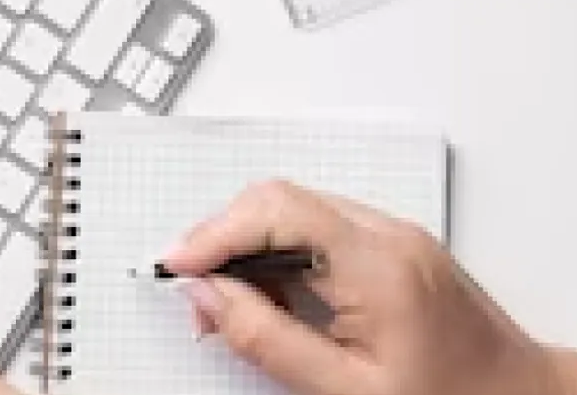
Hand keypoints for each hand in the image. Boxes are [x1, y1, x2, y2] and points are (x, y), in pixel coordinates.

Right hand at [160, 180, 564, 394]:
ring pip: (296, 209)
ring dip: (250, 245)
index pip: (276, 211)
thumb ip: (268, 341)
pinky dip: (282, 251)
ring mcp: (397, 236)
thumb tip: (206, 297)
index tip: (178, 267)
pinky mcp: (397, 246)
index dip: (213, 234)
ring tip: (233, 304)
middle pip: (280, 200)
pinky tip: (274, 296)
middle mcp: (390, 236)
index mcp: (379, 266)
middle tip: (198, 292)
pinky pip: (321, 227)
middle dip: (224, 238)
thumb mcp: (345, 389)